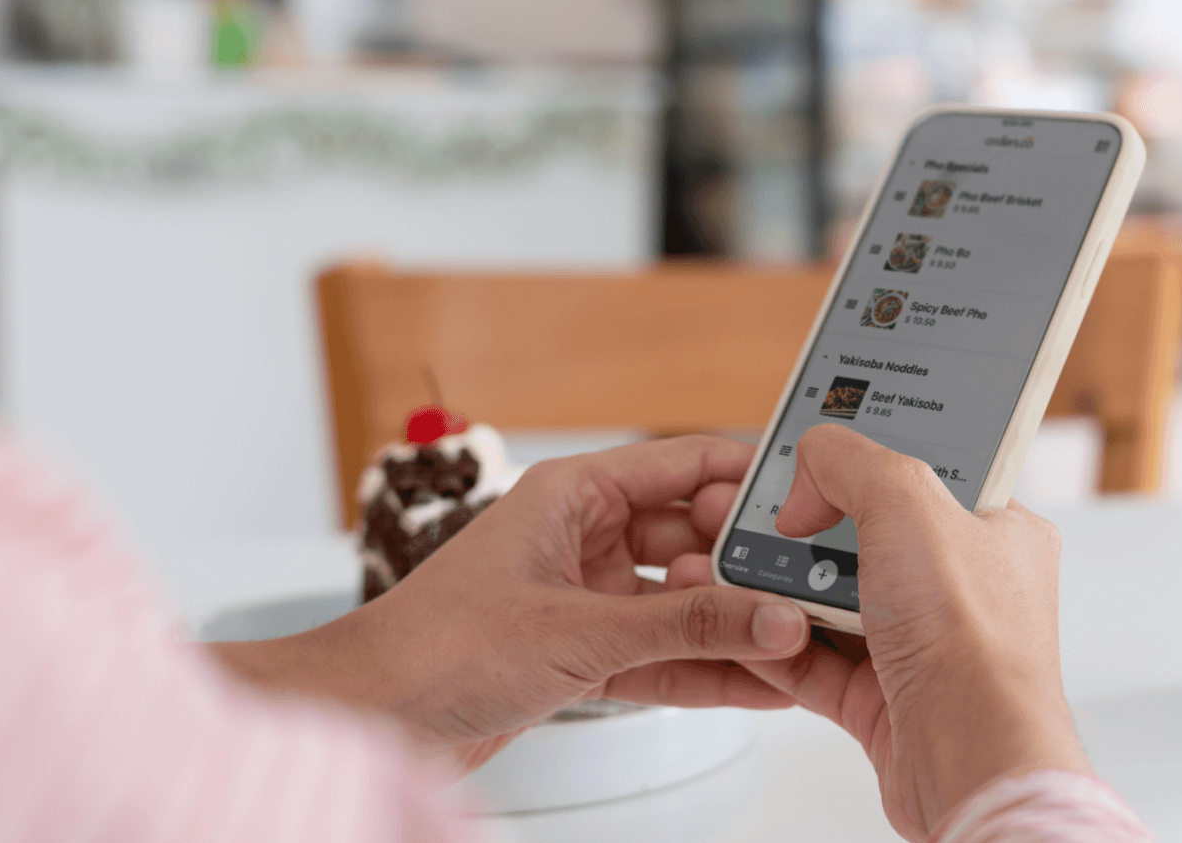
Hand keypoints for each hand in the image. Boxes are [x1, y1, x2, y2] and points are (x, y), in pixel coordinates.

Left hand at [212, 435, 810, 771]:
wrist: (369, 717)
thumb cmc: (431, 647)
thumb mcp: (581, 631)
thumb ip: (687, 625)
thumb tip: (769, 617)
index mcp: (573, 492)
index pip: (687, 464)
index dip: (753, 482)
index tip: (812, 504)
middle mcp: (580, 536)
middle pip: (693, 537)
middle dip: (750, 567)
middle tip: (811, 593)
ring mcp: (581, 595)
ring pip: (681, 602)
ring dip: (732, 625)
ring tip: (796, 642)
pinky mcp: (578, 652)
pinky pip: (660, 653)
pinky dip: (703, 668)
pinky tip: (755, 681)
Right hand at [676, 425, 1086, 840]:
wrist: (969, 756)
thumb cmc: (972, 640)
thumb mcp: (909, 502)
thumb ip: (853, 461)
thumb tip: (814, 463)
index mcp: (997, 530)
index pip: (930, 471)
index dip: (872, 456)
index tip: (821, 449)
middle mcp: (964, 589)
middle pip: (871, 536)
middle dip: (815, 527)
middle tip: (772, 513)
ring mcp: (924, 646)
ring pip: (837, 602)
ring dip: (788, 588)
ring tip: (745, 566)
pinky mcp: (884, 699)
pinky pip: (816, 663)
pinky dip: (779, 645)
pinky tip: (750, 626)